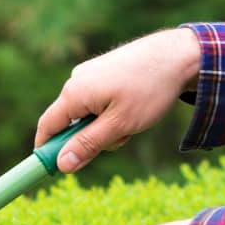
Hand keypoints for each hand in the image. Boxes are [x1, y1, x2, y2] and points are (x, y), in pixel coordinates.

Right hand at [35, 27, 200, 172]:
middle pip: (68, 122)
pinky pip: (96, 101)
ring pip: (86, 114)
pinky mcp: (102, 71)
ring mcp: (89, 74)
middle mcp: (76, 81)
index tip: (53, 170)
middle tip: (118, 140)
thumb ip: (87, 145)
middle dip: (89, 138)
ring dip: (104, 126)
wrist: (178, 54)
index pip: (47, 127)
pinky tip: (132, 107)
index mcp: (74, 93)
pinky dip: (110, 112)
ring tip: (132, 120)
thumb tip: (62, 165)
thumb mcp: (119, 125)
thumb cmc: (149, 90)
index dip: (46, 151)